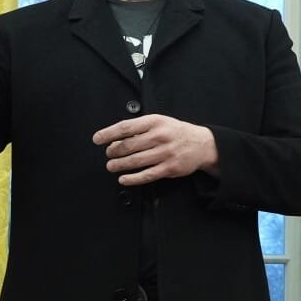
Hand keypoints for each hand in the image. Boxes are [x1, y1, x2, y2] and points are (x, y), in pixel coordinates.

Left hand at [93, 114, 219, 185]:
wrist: (203, 144)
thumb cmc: (177, 132)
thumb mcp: (160, 122)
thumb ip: (140, 128)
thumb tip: (116, 138)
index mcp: (155, 122)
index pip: (126, 128)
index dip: (108, 134)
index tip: (97, 139)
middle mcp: (160, 137)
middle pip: (128, 146)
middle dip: (113, 152)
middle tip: (109, 154)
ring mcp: (165, 153)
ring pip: (135, 161)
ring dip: (119, 165)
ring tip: (111, 166)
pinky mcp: (169, 168)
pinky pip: (146, 175)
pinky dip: (132, 178)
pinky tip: (123, 178)